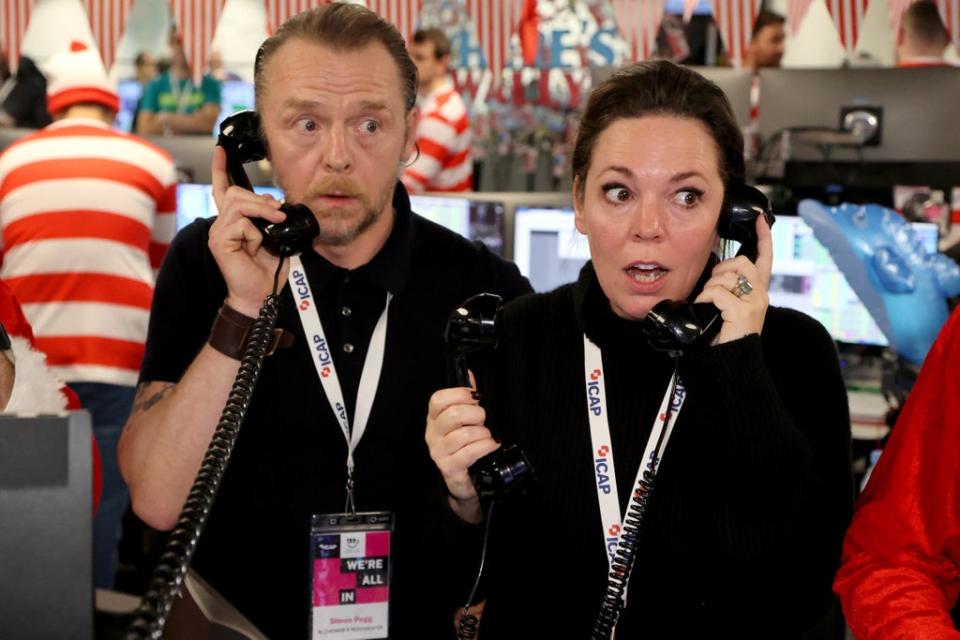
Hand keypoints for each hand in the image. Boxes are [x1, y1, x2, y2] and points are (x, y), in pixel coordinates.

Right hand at [208, 146, 288, 315]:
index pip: (223, 189)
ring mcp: (219, 232)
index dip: (220, 168)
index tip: (221, 149)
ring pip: (238, 203)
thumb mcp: (274, 237)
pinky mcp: (220, 241)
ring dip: (262, 210)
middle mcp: (222, 224)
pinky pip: (241, 223)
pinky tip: (256, 246)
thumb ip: (270, 219)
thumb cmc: (267, 269)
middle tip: (279, 213)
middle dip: (262, 199)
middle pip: (236, 192)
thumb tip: (277, 205)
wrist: (261, 294)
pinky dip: (255, 232)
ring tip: (275, 222)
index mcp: (234, 221)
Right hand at [425, 386, 499, 522]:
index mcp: (434, 419)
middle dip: (476, 415)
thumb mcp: (465, 420)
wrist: (467, 480)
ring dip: (483, 433)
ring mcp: (439, 453)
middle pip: (453, 414)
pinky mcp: (450, 468)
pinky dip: (486, 446)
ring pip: (464, 434)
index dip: (459, 394)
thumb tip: (469, 373)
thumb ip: (466, 397)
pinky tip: (491, 446)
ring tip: (486, 437)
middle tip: (482, 421)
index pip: (437, 399)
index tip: (475, 398)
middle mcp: (432, 435)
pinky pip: (470, 452)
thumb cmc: (466, 445)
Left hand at [695, 215, 772, 344]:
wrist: (732, 362)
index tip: (760, 219)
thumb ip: (728, 290)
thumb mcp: (729, 308)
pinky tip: (706, 309)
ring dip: (710, 287)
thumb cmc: (726, 335)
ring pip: (727, 276)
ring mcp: (754, 301)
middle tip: (712, 288)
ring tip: (709, 303)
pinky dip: (706, 298)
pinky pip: (717, 292)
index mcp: (758, 291)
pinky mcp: (744, 310)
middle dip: (721, 270)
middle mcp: (761, 294)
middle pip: (740, 261)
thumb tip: (714, 275)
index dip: (763, 237)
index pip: (764, 258)